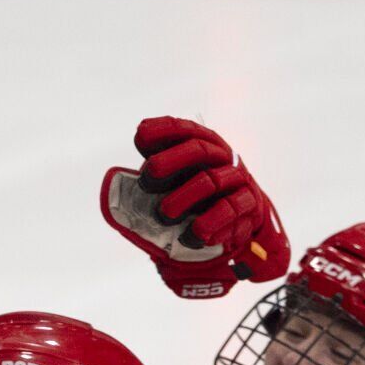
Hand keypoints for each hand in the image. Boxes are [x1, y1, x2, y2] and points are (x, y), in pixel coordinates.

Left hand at [101, 117, 289, 298]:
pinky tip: (193, 235)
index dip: (161, 130)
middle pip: (198, 150)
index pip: (182, 130)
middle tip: (149, 175)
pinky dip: (209, 223)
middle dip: (171, 160)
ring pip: (211, 181)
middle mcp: (220, 156)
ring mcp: (235, 178)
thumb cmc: (197, 194)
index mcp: (201, 142)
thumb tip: (117, 187)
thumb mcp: (177, 180)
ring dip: (184, 197)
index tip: (140, 136)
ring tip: (165, 214)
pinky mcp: (247, 203)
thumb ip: (154, 178)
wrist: (241, 214)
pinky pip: (229, 211)